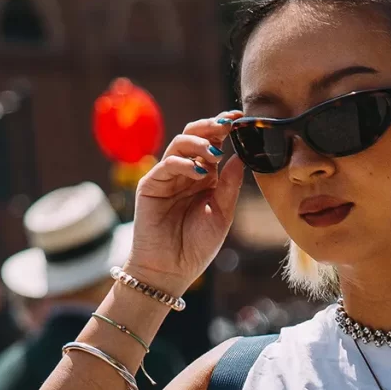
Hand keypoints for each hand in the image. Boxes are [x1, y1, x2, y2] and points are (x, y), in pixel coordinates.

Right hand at [128, 114, 244, 295]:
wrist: (170, 271)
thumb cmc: (196, 247)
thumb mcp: (221, 214)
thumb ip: (230, 185)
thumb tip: (240, 155)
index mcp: (204, 177)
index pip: (213, 144)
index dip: (224, 129)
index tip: (240, 118)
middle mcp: (185, 173)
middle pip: (194, 137)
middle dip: (211, 127)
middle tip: (227, 124)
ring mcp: (166, 177)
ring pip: (180, 144)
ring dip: (199, 143)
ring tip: (215, 153)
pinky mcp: (150, 185)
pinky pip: (166, 165)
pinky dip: (183, 163)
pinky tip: (200, 172)